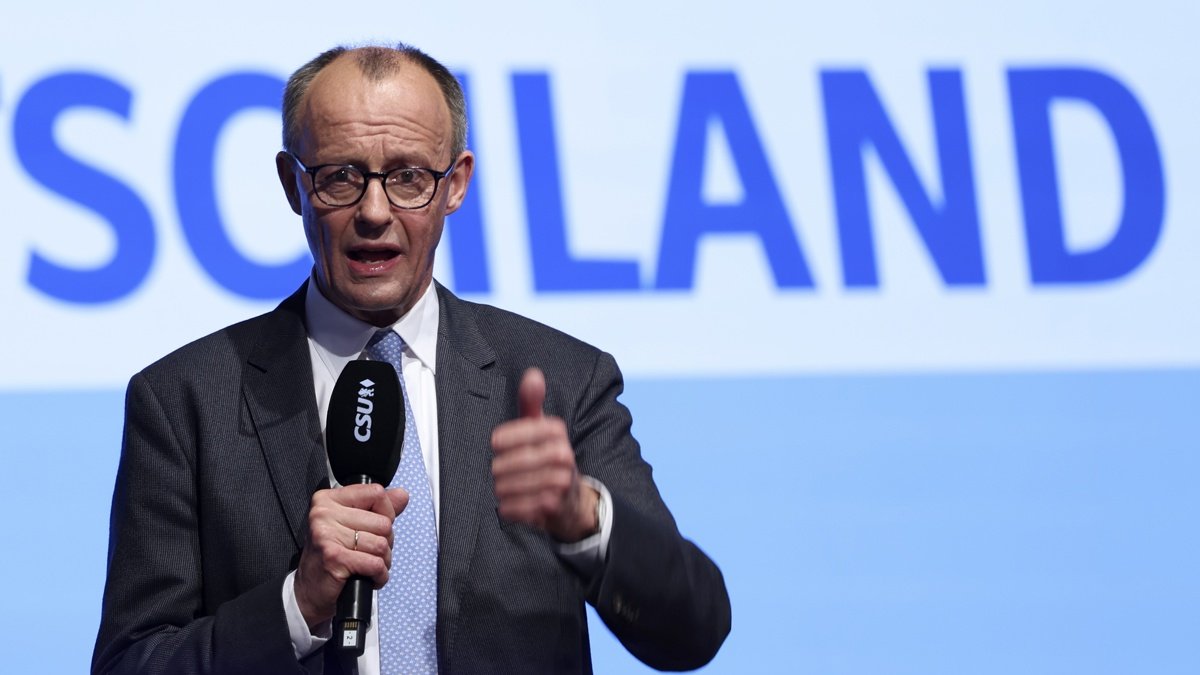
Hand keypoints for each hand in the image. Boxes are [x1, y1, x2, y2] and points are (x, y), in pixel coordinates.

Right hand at [294, 483, 408, 629]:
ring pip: (382, 544)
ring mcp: (327, 535)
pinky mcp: (334, 558)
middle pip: (383, 522)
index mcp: (328, 499)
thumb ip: (378, 509)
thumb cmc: (332, 557)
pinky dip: (380, 575)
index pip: (376, 493)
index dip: (386, 514)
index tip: (374, 529)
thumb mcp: (353, 526)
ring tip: (366, 566)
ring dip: (383, 562)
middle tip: (367, 553)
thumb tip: (402, 495)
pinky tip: (368, 578)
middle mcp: (323, 513)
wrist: (309, 592)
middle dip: (385, 543)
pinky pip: (375, 564)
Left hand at [491, 368, 598, 541]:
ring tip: (505, 487)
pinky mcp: (554, 505)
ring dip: (502, 489)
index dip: (504, 440)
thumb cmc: (548, 457)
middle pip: (511, 462)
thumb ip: (532, 402)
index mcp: (557, 431)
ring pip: (510, 485)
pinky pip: (517, 507)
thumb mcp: (541, 428)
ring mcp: (560, 481)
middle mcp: (563, 454)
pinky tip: (510, 504)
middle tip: (500, 471)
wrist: (572, 501)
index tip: (497, 444)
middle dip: (500, 469)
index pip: (515, 434)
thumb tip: (533, 374)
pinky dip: (508, 507)